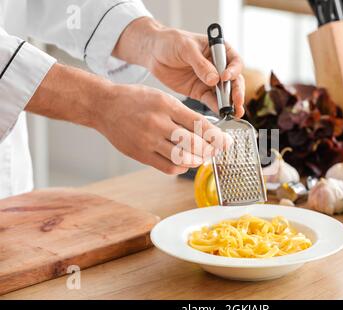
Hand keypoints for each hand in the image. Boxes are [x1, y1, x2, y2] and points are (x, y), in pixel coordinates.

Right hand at [96, 84, 231, 173]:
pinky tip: (184, 163)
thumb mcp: (162, 97)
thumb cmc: (136, 100)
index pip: (199, 124)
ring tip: (201, 157)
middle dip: (210, 151)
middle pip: (194, 144)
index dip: (216, 136)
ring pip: (182, 158)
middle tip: (215, 151)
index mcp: (166, 105)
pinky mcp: (140, 154)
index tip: (226, 142)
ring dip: (197, 161)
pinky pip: (167, 167)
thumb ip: (182, 114)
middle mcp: (158, 123)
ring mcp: (148, 140)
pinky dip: (181, 167)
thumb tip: (206, 131)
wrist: (104, 106)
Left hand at [113, 17, 244, 117]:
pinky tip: (221, 112)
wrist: (153, 52)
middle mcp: (218, 66)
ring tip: (234, 112)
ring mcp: (209, 80)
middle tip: (236, 101)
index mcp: (219, 50)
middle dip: (236, 91)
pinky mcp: (200, 91)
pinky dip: (217, 107)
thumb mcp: (186, 48)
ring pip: (225, 93)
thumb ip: (200, 64)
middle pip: (233, 80)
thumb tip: (214, 80)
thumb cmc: (170, 42)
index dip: (233, 70)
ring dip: (230, 103)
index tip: (225, 77)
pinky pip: (211, 100)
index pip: (234, 61)